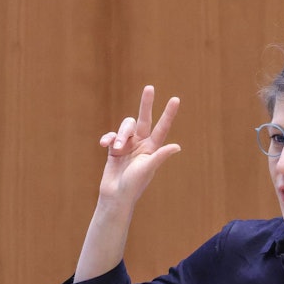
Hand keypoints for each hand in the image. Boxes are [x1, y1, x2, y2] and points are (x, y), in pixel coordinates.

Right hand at [97, 86, 180, 209]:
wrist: (115, 195)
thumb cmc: (134, 184)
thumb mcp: (148, 168)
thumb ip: (160, 156)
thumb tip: (177, 146)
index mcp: (152, 148)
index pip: (162, 127)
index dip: (168, 114)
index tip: (175, 99)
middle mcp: (141, 144)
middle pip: (144, 119)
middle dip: (146, 104)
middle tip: (150, 87)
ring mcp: (127, 146)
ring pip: (125, 127)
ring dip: (120, 134)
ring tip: (116, 148)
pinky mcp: (114, 149)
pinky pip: (111, 136)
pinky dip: (108, 138)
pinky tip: (105, 145)